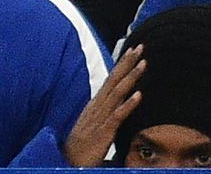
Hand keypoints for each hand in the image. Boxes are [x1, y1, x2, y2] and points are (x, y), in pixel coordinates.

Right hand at [63, 44, 145, 166]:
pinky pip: (117, 116)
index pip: (111, 79)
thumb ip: (105, 112)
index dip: (122, 64)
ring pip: (117, 93)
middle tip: (140, 47)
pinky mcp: (103, 132)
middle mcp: (98, 107)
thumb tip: (117, 103)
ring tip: (143, 64)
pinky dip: (128, 104)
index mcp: (96, 104)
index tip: (133, 50)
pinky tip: (139, 95)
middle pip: (114, 80)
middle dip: (127, 63)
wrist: (67, 162)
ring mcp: (100, 118)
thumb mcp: (94, 124)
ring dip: (131, 77)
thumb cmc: (82, 146)